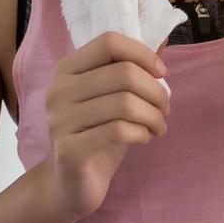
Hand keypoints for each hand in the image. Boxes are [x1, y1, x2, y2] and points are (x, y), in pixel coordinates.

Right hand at [42, 31, 171, 221]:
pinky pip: (119, 131)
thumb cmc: (97, 133)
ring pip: (125, 103)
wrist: (69, 183)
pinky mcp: (69, 150)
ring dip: (154, 116)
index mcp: (67, 69)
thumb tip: (163, 39)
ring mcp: (60, 120)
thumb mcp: (113, 96)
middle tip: (165, 109)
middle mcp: (58, 90)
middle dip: (156, 91)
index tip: (162, 73)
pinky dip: (142, 133)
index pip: (109, 42)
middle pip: (124, 73)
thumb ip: (131, 69)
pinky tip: (144, 138)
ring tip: (159, 126)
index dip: (143, 54)